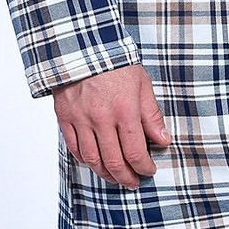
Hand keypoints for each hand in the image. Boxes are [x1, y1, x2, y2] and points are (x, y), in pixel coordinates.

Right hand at [53, 63, 171, 188]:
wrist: (83, 46)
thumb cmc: (115, 63)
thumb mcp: (142, 84)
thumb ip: (152, 115)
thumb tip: (162, 140)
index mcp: (124, 109)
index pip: (136, 152)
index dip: (144, 167)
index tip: (149, 170)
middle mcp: (102, 118)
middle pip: (114, 162)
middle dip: (126, 177)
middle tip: (134, 182)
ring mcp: (81, 119)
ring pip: (93, 160)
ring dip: (106, 174)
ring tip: (116, 177)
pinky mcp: (65, 117)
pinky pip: (74, 148)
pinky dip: (85, 160)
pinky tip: (95, 162)